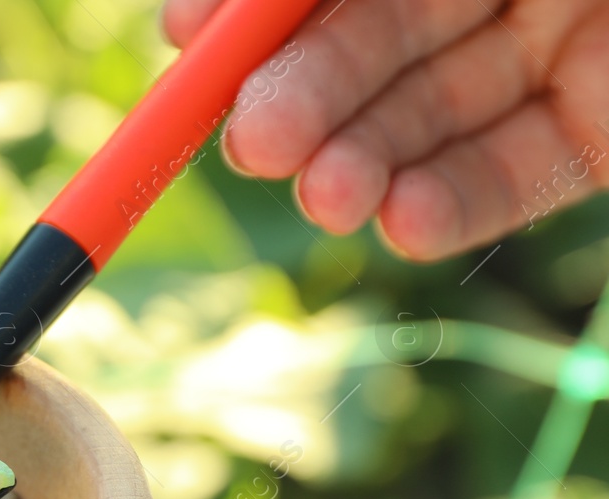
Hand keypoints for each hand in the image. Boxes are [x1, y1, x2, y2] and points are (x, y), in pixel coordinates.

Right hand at [163, 0, 608, 259]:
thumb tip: (224, 8)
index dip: (249, 18)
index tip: (184, 45)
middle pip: (372, 47)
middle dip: (304, 98)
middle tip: (255, 146)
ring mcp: (554, 57)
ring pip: (429, 119)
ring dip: (361, 164)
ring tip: (327, 197)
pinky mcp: (598, 135)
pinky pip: (515, 178)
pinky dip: (450, 209)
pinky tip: (400, 223)